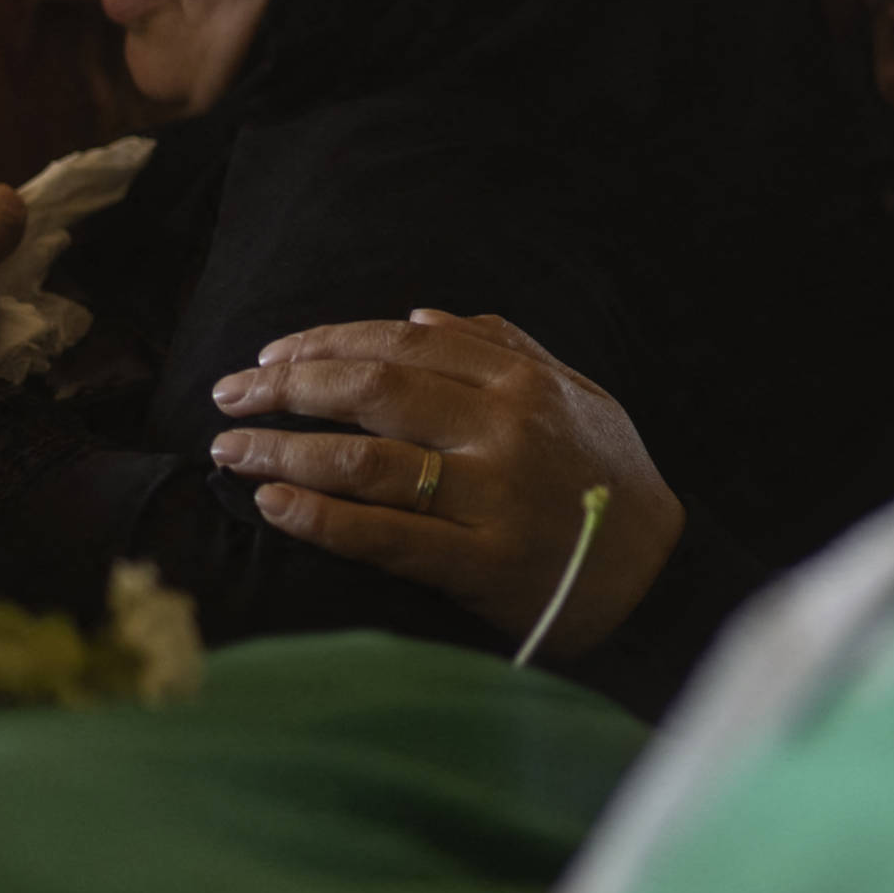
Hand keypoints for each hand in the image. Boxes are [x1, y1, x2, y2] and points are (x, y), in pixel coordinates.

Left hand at [203, 310, 685, 661]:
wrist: (665, 577)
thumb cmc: (614, 482)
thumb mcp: (580, 397)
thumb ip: (507, 347)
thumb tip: (426, 315)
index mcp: (523, 382)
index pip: (402, 345)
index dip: (325, 343)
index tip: (271, 355)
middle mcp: (504, 430)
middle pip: (371, 392)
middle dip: (286, 387)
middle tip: (228, 396)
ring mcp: (492, 498)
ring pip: (365, 461)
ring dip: (282, 452)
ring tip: (230, 451)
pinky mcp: (482, 565)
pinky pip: (384, 536)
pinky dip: (320, 519)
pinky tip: (273, 506)